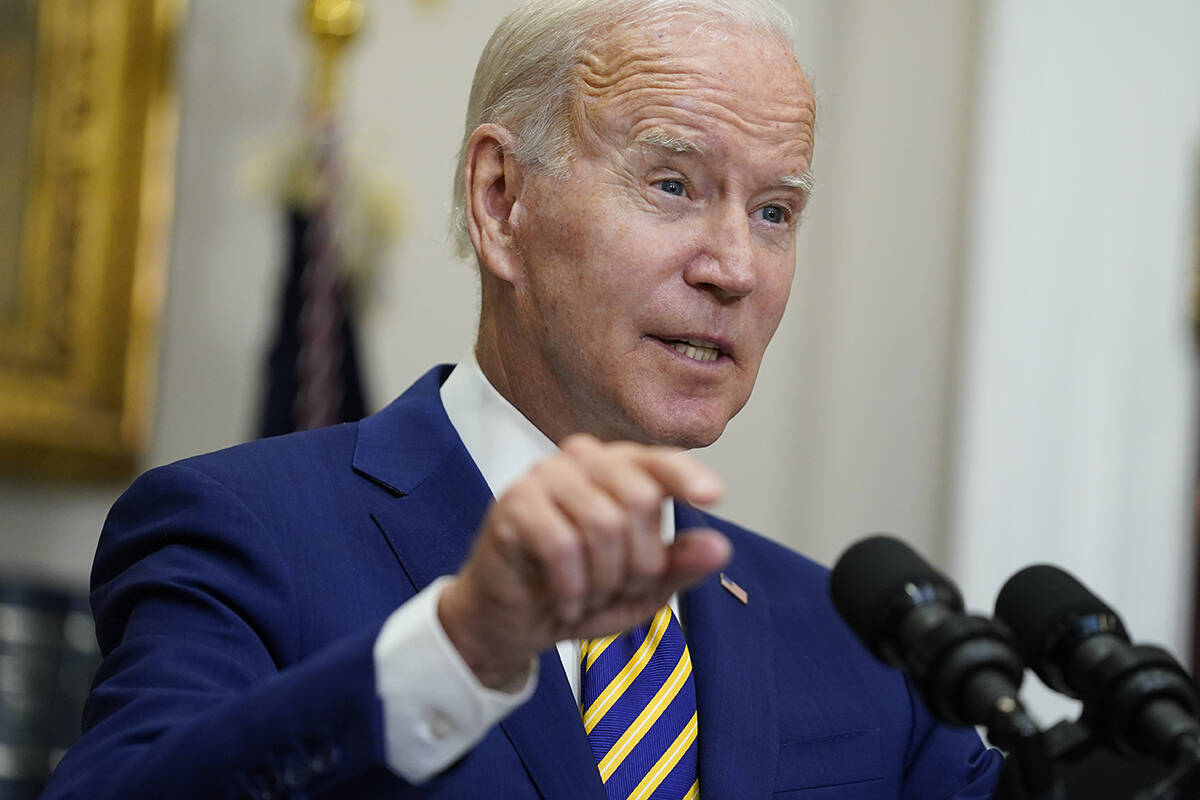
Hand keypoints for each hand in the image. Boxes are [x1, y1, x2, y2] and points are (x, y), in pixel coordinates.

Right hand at [437, 434, 730, 689]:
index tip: (713, 496)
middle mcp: (581, 460)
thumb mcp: (641, 589)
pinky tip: (566, 601)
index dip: (687, 477)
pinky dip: (572, 587)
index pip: (659, 462)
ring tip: (589, 595)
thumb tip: (720, 547)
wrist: (511, 623)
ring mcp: (543, 477)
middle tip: (619, 588)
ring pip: (603, 524)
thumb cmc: (577, 593)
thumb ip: (679, 565)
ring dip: (604, 579)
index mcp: (617, 468)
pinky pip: (562, 545)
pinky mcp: (513, 505)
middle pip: (638, 499)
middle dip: (639, 562)